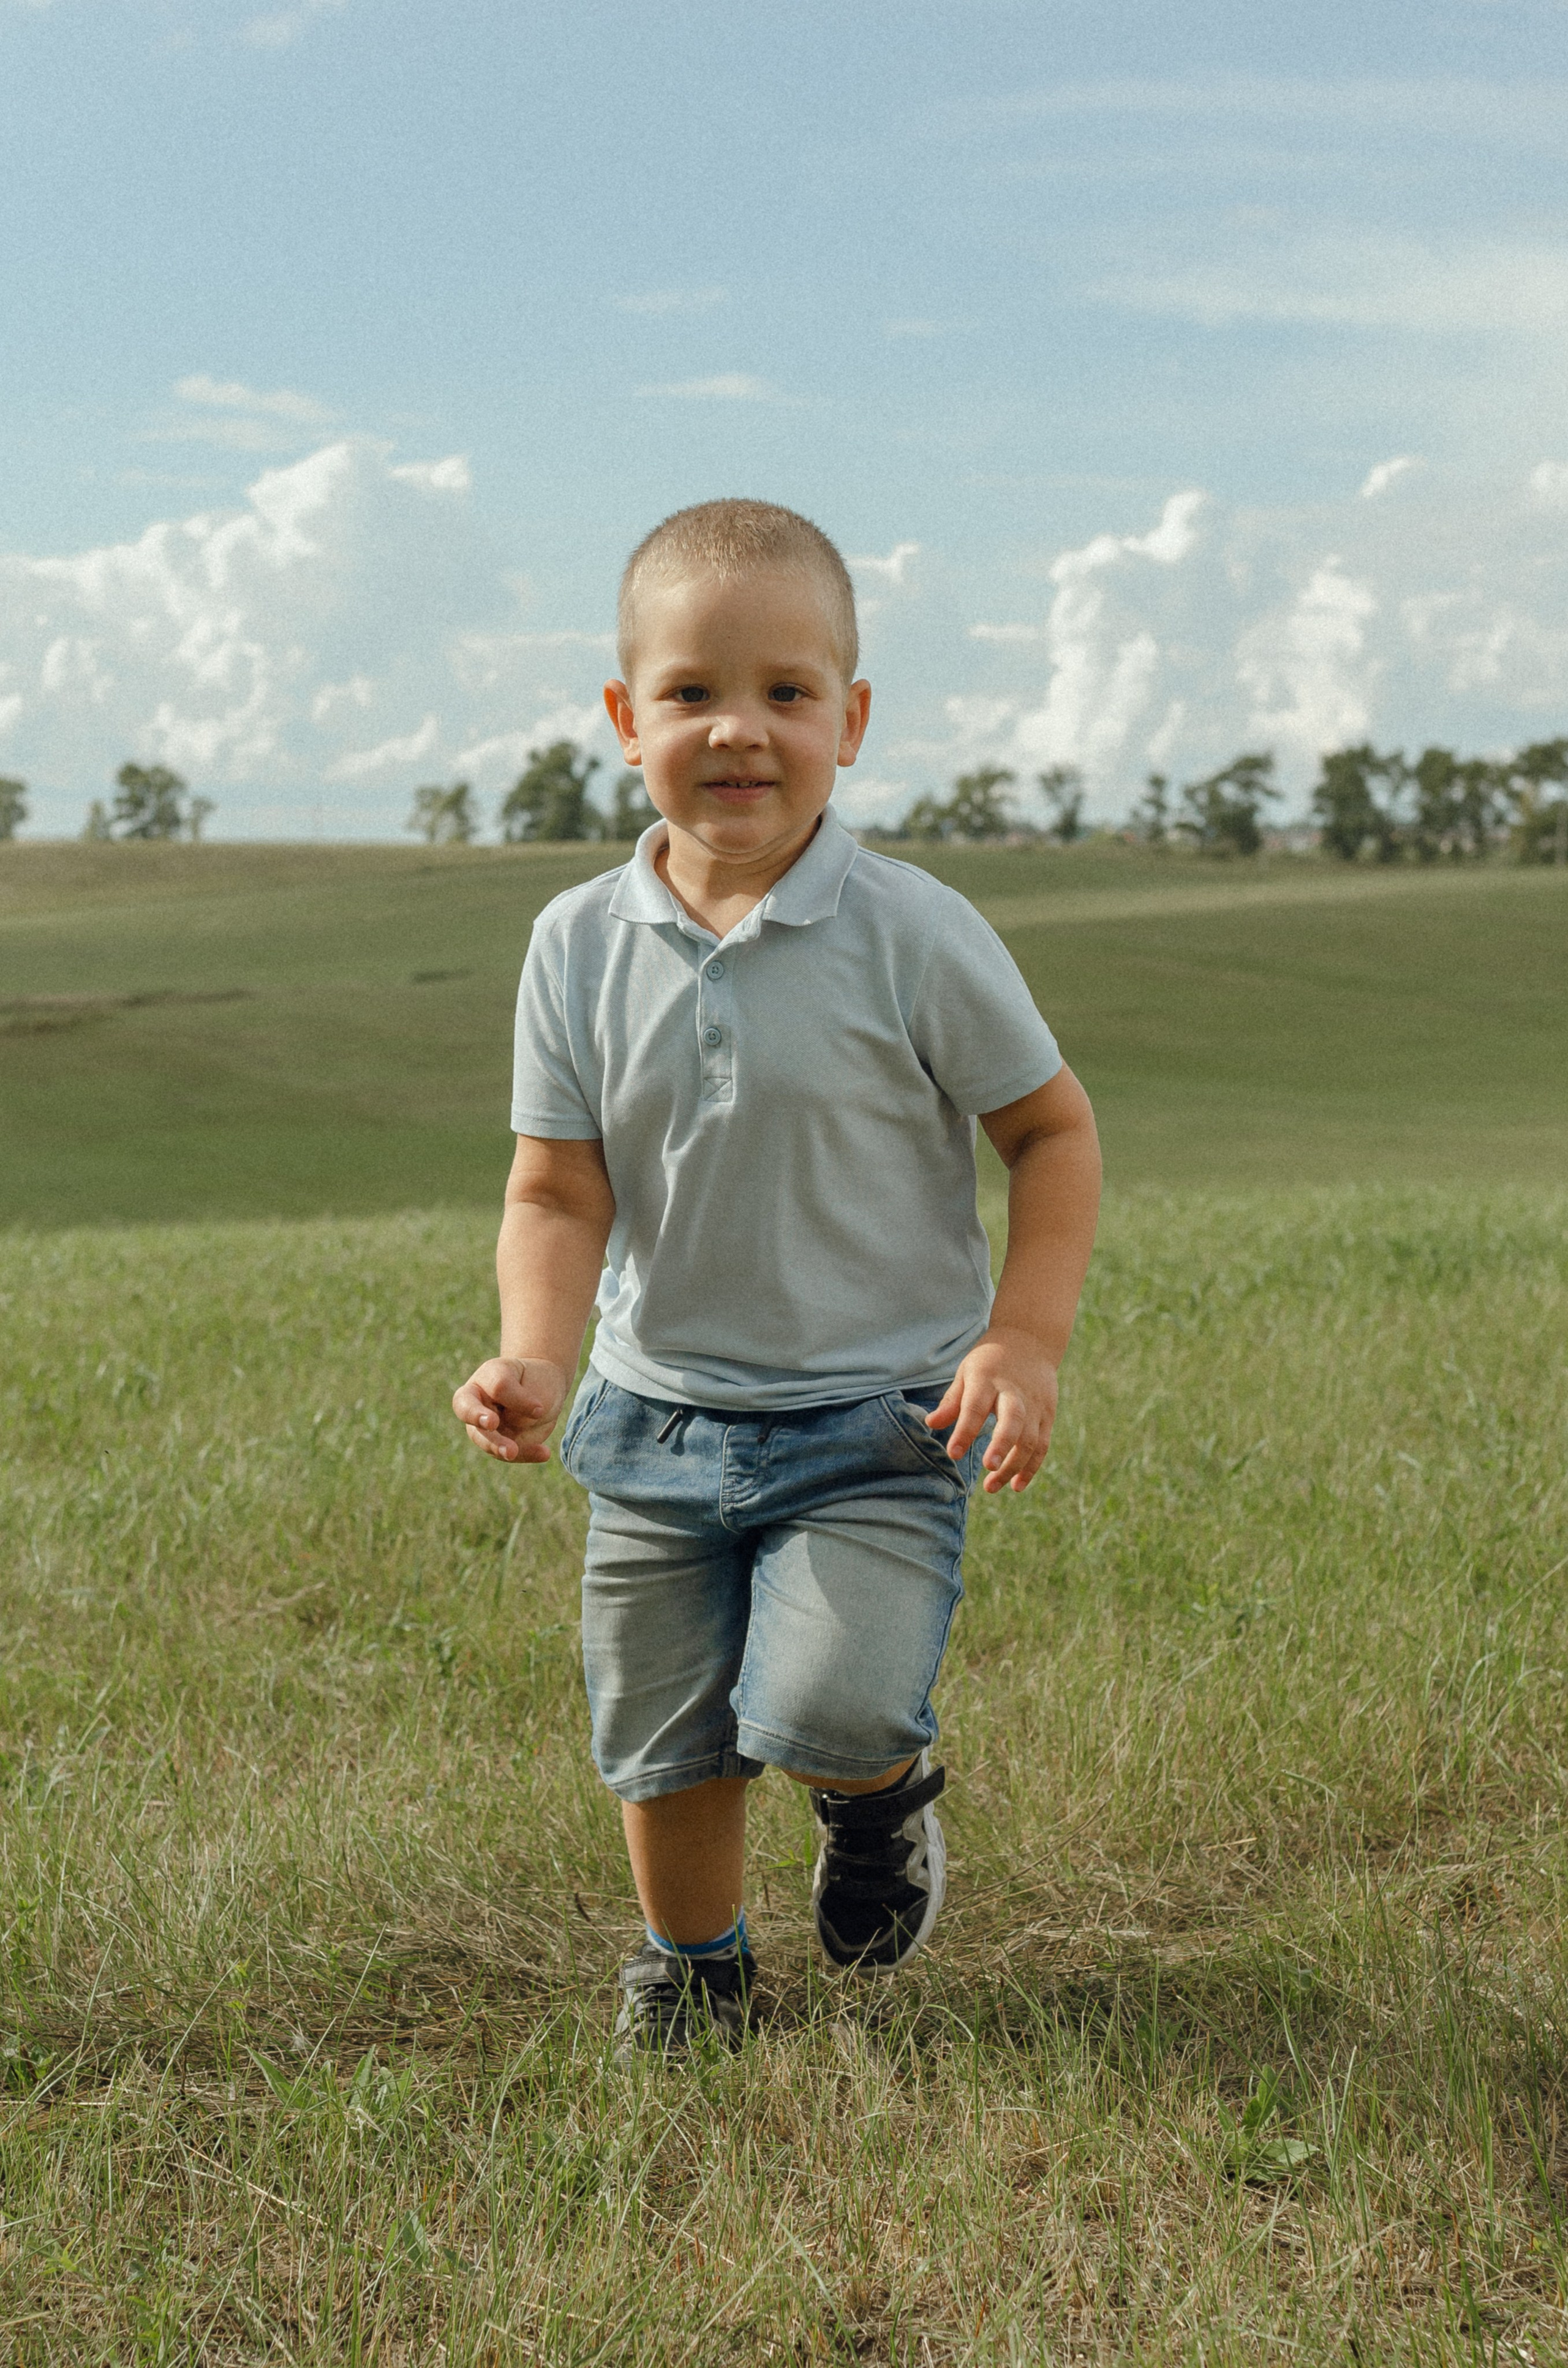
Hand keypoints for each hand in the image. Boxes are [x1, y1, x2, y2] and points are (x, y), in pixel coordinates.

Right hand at [452, 1357, 567, 1463]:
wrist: (542, 1391)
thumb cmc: (536, 1381)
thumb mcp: (537, 1386)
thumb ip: (522, 1407)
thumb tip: (511, 1437)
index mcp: (488, 1376)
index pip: (498, 1386)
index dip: (518, 1399)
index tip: (539, 1409)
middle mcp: (476, 1399)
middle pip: (467, 1407)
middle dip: (477, 1416)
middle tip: (492, 1424)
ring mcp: (481, 1423)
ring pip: (480, 1437)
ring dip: (497, 1446)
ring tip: (513, 1452)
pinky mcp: (494, 1442)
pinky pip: (504, 1452)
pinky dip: (524, 1454)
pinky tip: (544, 1453)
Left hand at [925, 1328, 1059, 1494]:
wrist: (1031, 1341)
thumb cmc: (990, 1361)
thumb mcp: (967, 1372)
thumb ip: (952, 1400)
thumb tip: (931, 1424)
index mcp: (988, 1379)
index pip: (976, 1406)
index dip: (965, 1431)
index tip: (952, 1453)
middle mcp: (1014, 1392)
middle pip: (1012, 1420)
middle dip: (1002, 1445)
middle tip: (988, 1467)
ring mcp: (1035, 1405)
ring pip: (1030, 1438)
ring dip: (1013, 1465)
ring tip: (991, 1487)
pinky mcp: (1048, 1415)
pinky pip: (1042, 1445)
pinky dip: (1031, 1467)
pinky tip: (1016, 1486)